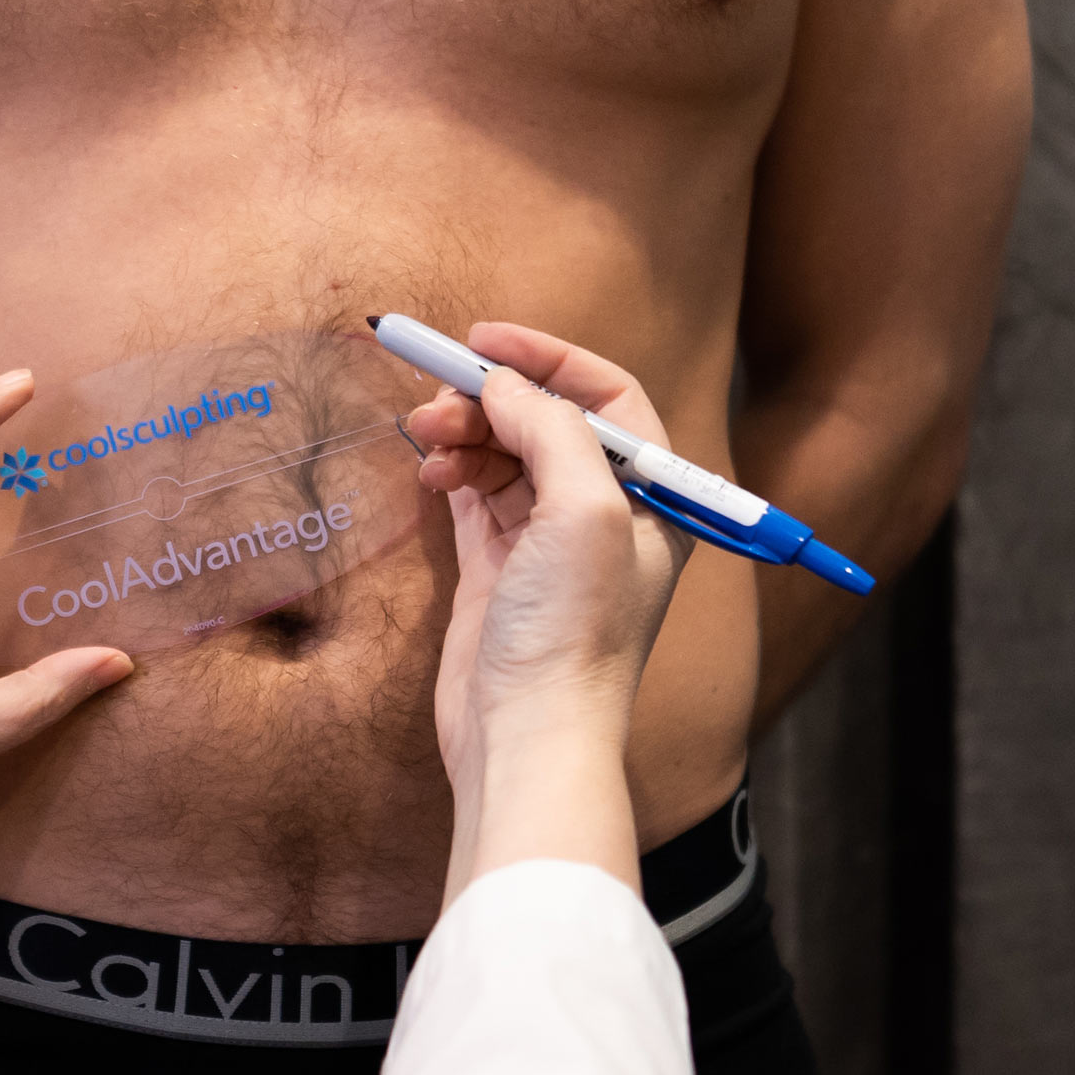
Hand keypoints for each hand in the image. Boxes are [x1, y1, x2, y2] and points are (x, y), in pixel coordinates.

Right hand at [407, 324, 691, 901]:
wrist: (528, 735)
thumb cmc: (575, 634)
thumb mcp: (585, 511)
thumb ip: (552, 430)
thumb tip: (505, 383)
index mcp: (652, 497)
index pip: (607, 396)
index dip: (547, 359)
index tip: (483, 340)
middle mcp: (605, 515)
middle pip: (546, 422)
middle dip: (490, 398)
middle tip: (434, 394)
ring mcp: (549, 545)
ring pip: (503, 455)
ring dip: (462, 433)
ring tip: (422, 436)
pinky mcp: (500, 573)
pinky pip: (475, 496)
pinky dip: (451, 471)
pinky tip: (428, 470)